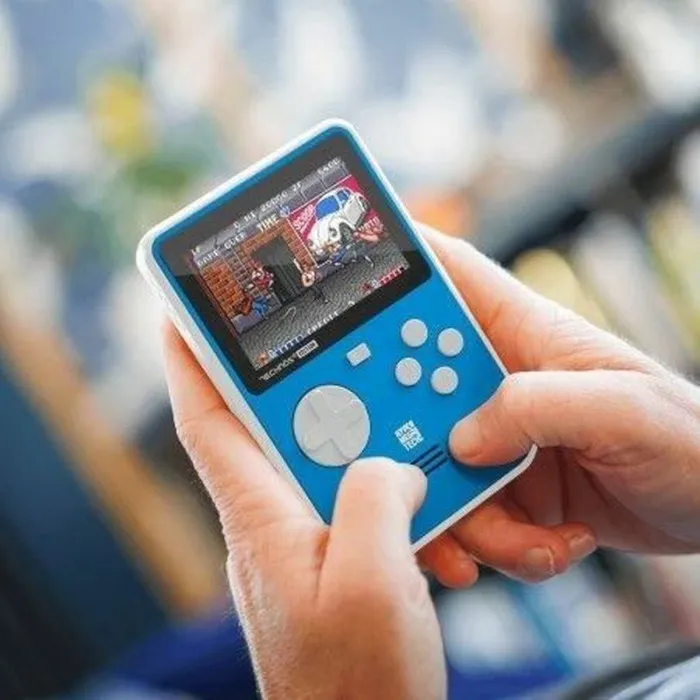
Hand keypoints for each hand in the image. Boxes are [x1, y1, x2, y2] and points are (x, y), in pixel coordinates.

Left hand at [162, 323, 445, 699]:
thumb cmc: (355, 691)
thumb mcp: (372, 584)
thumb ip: (374, 500)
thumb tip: (391, 464)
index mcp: (262, 521)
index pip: (208, 423)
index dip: (191, 362)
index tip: (184, 314)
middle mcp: (273, 527)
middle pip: (277, 430)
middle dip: (308, 384)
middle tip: (339, 345)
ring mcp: (303, 545)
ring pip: (328, 465)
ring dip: (369, 445)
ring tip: (408, 433)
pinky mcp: (333, 562)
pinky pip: (358, 503)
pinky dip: (392, 491)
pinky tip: (430, 506)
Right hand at [418, 226, 699, 588]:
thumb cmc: (690, 440)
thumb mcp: (624, 409)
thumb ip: (538, 408)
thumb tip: (463, 439)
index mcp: (524, 334)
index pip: (449, 278)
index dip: (395, 262)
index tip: (342, 275)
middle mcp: (499, 381)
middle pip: (412, 382)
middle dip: (399, 427)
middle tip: (413, 468)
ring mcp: (499, 435)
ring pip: (432, 462)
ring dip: (458, 514)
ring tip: (519, 537)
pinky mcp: (504, 484)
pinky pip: (465, 512)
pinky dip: (490, 544)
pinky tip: (543, 548)